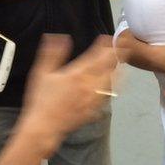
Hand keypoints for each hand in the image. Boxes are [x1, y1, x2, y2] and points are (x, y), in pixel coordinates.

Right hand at [17, 34, 119, 157]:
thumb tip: (61, 37)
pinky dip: (113, 87)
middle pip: (109, 66)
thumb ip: (52, 53)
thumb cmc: (42, 100)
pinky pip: (108, 96)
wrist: (45, 126)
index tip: (107, 38)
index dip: (104, 45)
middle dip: (117, 54)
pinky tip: (113, 84)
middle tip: (122, 45)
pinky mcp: (94, 109)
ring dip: (118, 70)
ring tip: (121, 62)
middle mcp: (89, 85)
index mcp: (77, 74)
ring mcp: (93, 98)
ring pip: (112, 81)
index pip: (96, 55)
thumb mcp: (42, 72)